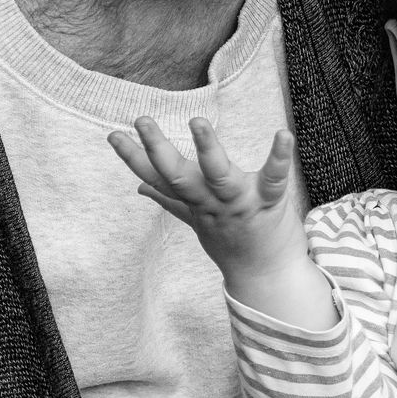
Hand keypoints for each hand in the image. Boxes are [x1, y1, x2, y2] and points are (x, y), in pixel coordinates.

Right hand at [108, 117, 307, 283]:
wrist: (264, 277)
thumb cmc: (231, 240)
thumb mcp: (195, 218)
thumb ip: (169, 198)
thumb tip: (140, 186)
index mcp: (193, 200)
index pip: (156, 178)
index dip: (133, 158)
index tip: (113, 136)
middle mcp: (210, 202)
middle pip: (178, 175)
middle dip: (158, 148)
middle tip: (142, 120)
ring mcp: (239, 203)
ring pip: (219, 175)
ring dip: (208, 149)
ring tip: (197, 122)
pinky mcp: (269, 202)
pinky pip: (274, 179)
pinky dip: (279, 157)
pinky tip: (283, 134)